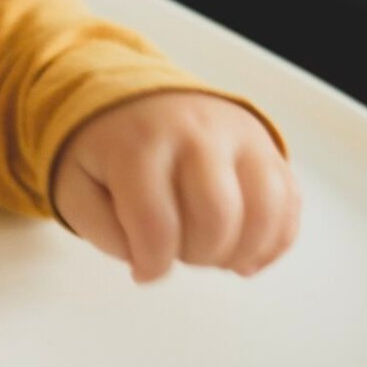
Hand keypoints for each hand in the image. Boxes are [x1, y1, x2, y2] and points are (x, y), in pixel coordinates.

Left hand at [50, 90, 300, 283]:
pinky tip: (243, 253)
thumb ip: (102, 230)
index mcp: (138, 142)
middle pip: (217, 219)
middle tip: (176, 251)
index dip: (153, 264)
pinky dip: (274, 240)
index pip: (157, 225)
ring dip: (241, 251)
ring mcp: (237, 133)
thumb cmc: (106, 149)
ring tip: (211, 253)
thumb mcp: (77, 184)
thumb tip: (149, 261)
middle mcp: (194, 130)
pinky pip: (288, 202)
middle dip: (198, 255)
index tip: (143, 271)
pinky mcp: (265, 143)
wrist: (134, 95)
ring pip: (265, 211)